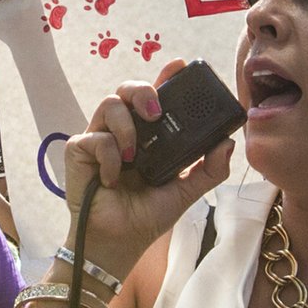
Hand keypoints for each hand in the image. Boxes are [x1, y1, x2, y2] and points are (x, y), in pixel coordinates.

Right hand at [62, 62, 235, 277]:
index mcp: (148, 135)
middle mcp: (123, 130)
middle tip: (156, 114)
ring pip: (108, 104)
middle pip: (127, 88)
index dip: (165, 76)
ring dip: (126, 127)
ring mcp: (99, 138)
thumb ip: (209, 169)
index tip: (179, 65)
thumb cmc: (146, 216)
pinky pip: (95, 139)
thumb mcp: (186, 192)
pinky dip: (110, 158)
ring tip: (134, 156)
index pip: (155, 97)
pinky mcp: (79, 152)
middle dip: (142, 91)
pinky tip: (114, 180)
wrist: (119, 242)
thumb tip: (227, 143)